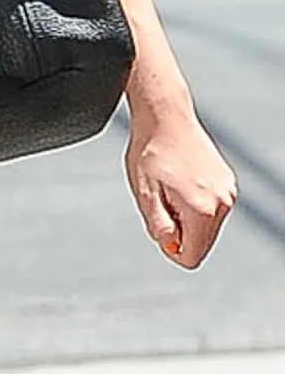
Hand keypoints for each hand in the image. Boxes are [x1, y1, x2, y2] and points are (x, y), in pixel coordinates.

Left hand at [123, 107, 236, 268]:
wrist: (166, 117)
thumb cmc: (151, 151)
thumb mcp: (144, 193)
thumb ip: (158, 225)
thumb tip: (172, 245)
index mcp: (203, 210)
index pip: (192, 256)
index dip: (171, 249)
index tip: (158, 226)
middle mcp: (223, 203)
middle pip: (202, 242)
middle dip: (180, 230)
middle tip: (161, 201)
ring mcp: (229, 191)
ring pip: (208, 225)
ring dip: (188, 215)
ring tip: (170, 187)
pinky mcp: (229, 182)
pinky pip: (213, 207)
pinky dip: (197, 202)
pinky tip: (180, 180)